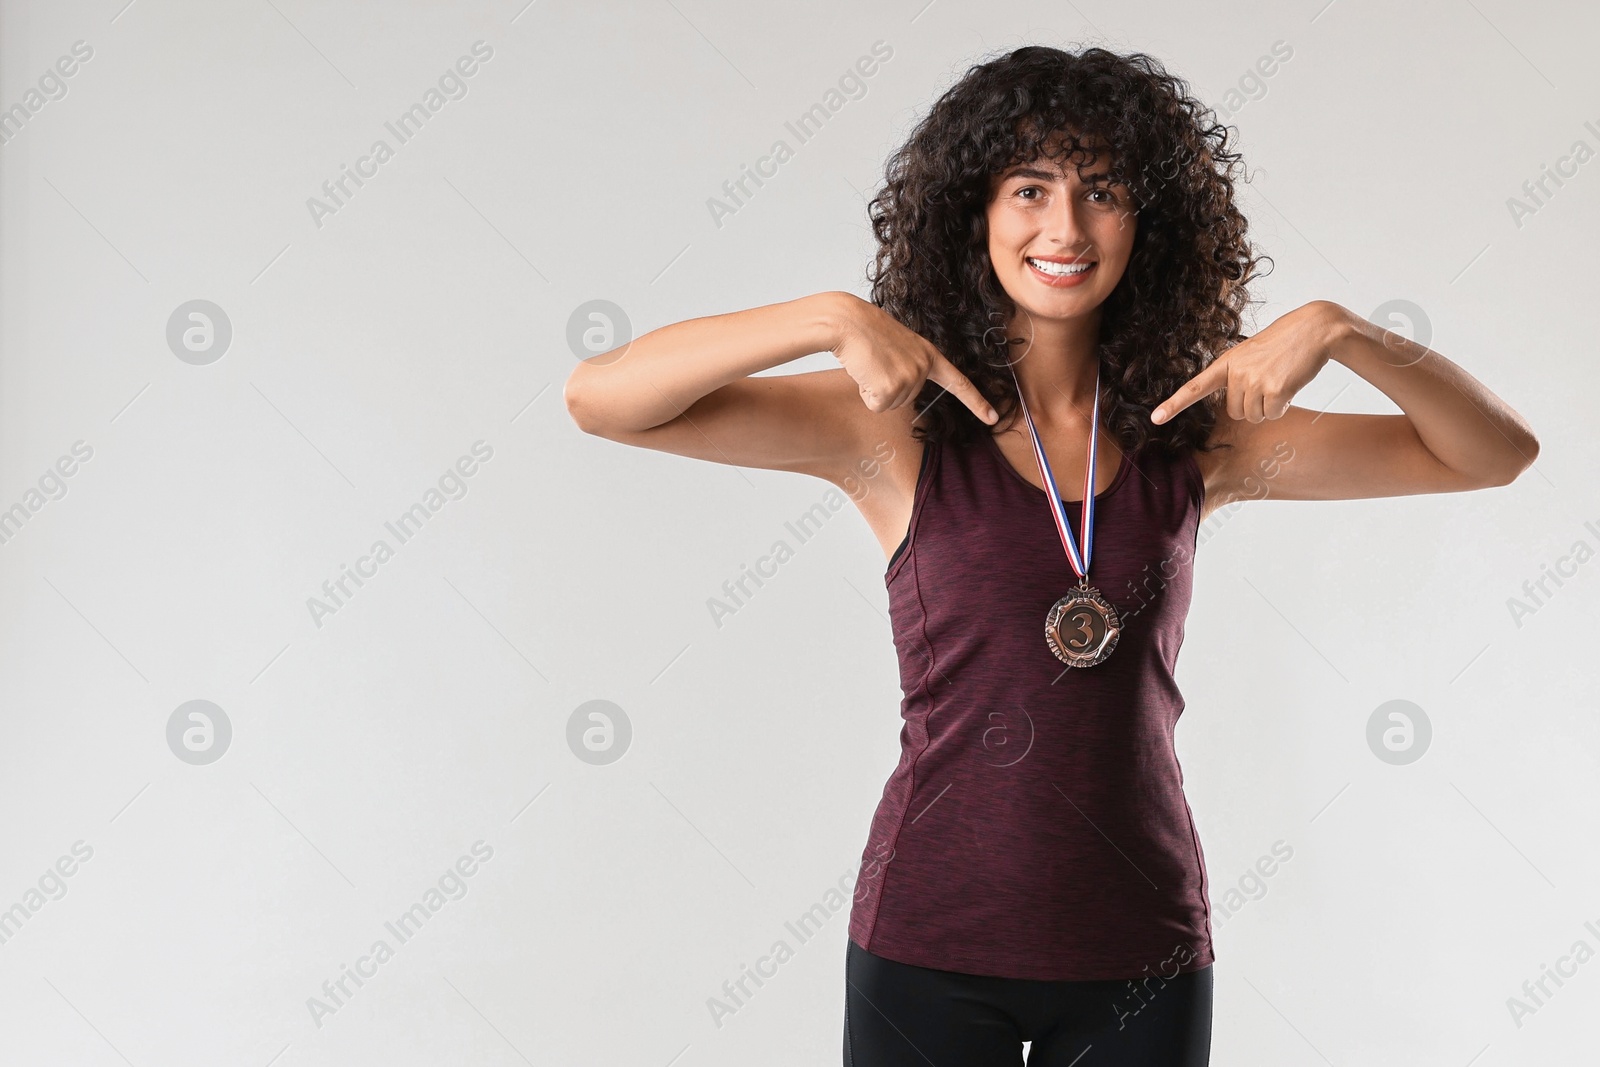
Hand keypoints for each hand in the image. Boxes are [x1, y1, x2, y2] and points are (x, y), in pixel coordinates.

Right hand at [829, 294, 997, 423]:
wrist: (847, 321)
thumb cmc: (865, 331)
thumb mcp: (898, 346)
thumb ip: (908, 366)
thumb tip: (899, 388)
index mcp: (929, 354)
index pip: (958, 382)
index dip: (976, 401)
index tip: (993, 417)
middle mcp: (924, 367)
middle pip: (907, 399)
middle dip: (885, 385)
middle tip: (875, 360)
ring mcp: (910, 377)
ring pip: (891, 404)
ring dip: (874, 388)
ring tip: (869, 363)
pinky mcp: (891, 388)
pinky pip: (877, 406)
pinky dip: (866, 393)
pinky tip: (863, 370)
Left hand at [1151, 301, 1345, 424]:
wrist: (1315, 329)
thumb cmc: (1284, 343)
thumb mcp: (1251, 354)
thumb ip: (1237, 376)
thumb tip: (1235, 408)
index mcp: (1226, 362)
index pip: (1195, 386)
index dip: (1174, 404)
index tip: (1156, 418)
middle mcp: (1236, 372)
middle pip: (1235, 412)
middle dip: (1253, 404)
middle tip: (1269, 380)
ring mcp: (1254, 380)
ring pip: (1254, 416)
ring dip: (1269, 406)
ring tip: (1280, 380)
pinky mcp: (1275, 389)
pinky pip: (1272, 414)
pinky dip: (1282, 407)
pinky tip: (1289, 386)